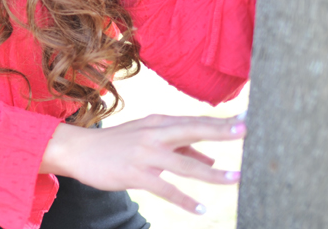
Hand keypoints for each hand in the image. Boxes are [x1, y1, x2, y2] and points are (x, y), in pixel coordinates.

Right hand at [40, 113, 245, 214]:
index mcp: (158, 123)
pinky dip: (185, 200)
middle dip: (220, 132)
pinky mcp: (135, 174)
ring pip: (183, 164)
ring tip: (235, 178)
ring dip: (211, 172)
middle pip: (192, 131)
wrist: (77, 150)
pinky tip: (201, 209)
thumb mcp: (147, 138)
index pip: (196, 121)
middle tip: (246, 131)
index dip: (222, 122)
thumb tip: (212, 159)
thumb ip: (181, 148)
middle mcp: (153, 135)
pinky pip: (166, 189)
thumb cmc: (117, 144)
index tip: (249, 118)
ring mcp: (144, 154)